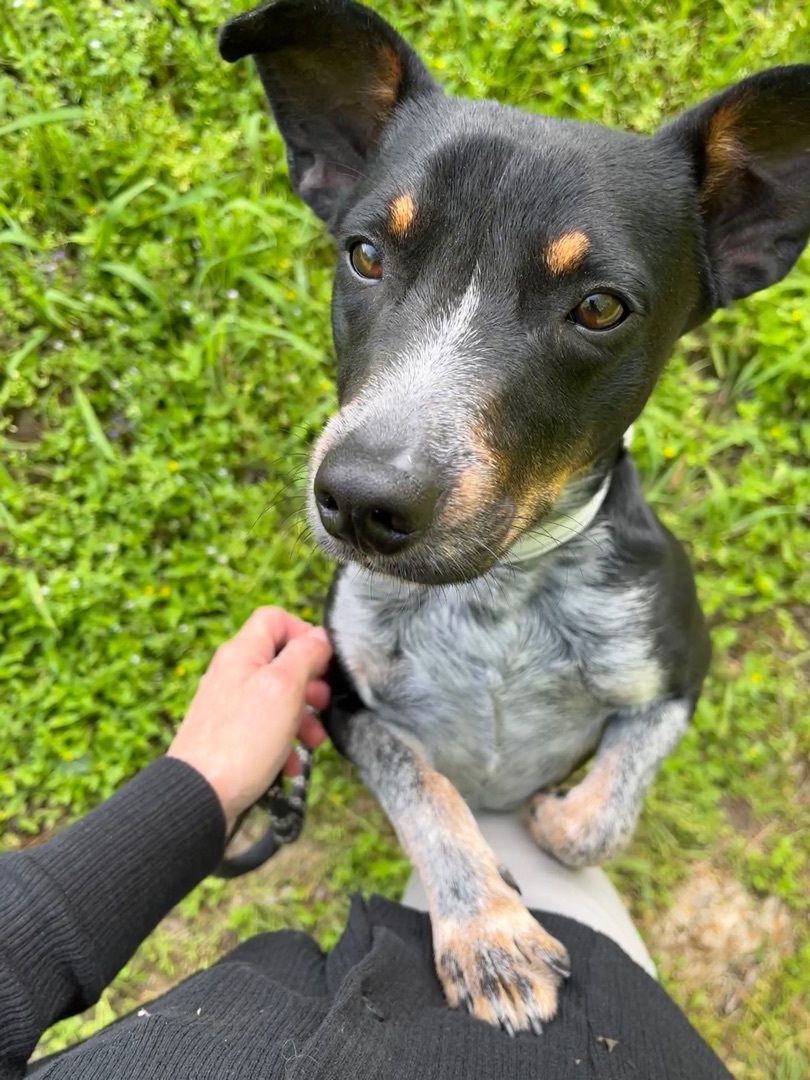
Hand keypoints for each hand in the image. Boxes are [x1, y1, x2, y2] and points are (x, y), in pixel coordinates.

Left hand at [167, 607, 332, 833]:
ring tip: (313, 742)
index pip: (275, 619)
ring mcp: (229, 705)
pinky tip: (290, 765)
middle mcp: (233, 674)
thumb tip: (319, 637)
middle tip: (322, 704)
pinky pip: (265, 729)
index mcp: (242, 653)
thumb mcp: (284, 688)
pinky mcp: (229, 736)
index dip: (304, 633)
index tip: (322, 662)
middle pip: (281, 661)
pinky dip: (283, 743)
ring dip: (302, 718)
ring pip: (277, 698)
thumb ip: (305, 655)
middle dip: (309, 683)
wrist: (199, 796)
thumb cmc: (242, 740)